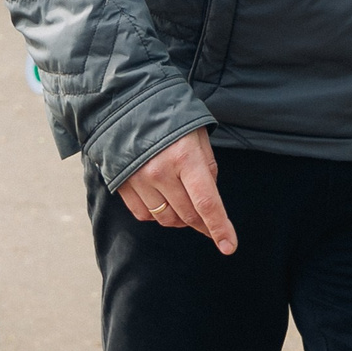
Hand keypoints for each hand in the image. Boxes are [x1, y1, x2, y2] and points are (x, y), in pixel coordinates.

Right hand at [120, 130, 237, 254]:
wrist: (127, 104)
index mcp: (185, 156)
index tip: (229, 246)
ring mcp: (139, 180)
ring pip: (166, 219)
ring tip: (182, 201)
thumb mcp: (198, 137)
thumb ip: (207, 169)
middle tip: (208, 221)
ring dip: (180, 218)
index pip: (207, 202)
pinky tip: (161, 198)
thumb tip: (208, 200)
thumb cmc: (170, 118)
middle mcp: (160, 171)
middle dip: (202, 223)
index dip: (219, 227)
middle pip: (188, 214)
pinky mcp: (122, 185)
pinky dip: (157, 214)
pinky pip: (144, 215)